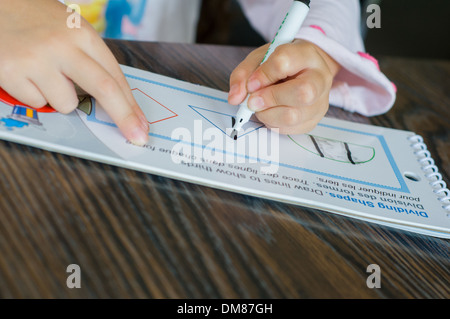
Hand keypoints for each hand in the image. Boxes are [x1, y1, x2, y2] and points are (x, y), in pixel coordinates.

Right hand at [0, 0, 148, 144]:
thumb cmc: (36, 20)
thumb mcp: (71, 31)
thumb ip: (91, 61)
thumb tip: (117, 100)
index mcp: (82, 34)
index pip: (115, 76)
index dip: (132, 106)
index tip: (142, 125)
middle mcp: (62, 45)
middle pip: (104, 89)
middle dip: (124, 118)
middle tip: (137, 137)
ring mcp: (36, 59)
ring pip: (66, 104)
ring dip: (61, 98)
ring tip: (45, 73)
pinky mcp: (10, 72)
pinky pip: (37, 103)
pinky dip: (35, 94)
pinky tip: (26, 73)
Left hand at [228, 39, 340, 134]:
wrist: (301, 72)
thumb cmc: (280, 64)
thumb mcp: (259, 59)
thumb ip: (244, 74)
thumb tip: (235, 98)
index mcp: (307, 55)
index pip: (285, 62)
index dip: (263, 75)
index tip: (251, 83)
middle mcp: (320, 78)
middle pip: (302, 93)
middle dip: (269, 99)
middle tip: (252, 101)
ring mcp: (320, 102)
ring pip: (293, 116)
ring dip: (267, 114)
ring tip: (260, 106)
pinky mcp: (313, 121)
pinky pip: (289, 129)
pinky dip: (272, 123)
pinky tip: (270, 112)